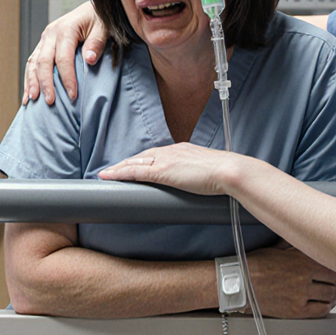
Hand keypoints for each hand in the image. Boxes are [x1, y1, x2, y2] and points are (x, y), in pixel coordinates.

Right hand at [22, 1, 107, 104]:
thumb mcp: (104, 28)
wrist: (93, 9)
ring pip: (33, 62)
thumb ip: (97, 43)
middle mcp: (51, 33)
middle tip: (50, 102)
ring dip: (32, 82)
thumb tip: (89, 59)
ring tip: (32, 100)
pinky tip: (28, 93)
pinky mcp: (44, 44)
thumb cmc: (100, 20)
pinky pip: (32, 62)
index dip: (67, 78)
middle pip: (44, 62)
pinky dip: (29, 78)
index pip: (63, 58)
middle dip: (46, 83)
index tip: (73, 95)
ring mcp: (45, 38)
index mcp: (66, 29)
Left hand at [98, 142, 249, 195]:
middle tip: (112, 170)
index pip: (155, 154)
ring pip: (135, 163)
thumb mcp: (209, 172)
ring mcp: (166, 160)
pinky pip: (136, 172)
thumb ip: (200, 175)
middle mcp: (171, 151)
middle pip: (141, 157)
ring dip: (119, 168)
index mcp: (182, 149)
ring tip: (106, 174)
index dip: (141, 161)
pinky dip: (121, 174)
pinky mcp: (163, 171)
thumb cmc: (225, 174)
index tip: (133, 166)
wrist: (229, 171)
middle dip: (126, 164)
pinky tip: (110, 176)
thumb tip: (200, 186)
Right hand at [246, 244, 335, 317]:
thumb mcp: (277, 248)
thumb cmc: (255, 266)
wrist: (240, 284)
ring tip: (327, 293)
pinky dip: (325, 307)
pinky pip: (321, 310)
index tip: (332, 269)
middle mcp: (304, 277)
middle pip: (334, 282)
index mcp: (301, 260)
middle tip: (329, 281)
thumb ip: (296, 245)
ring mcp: (300, 295)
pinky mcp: (296, 310)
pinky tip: (322, 303)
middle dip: (333, 282)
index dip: (334, 268)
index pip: (332, 265)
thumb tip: (307, 239)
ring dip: (331, 295)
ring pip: (330, 296)